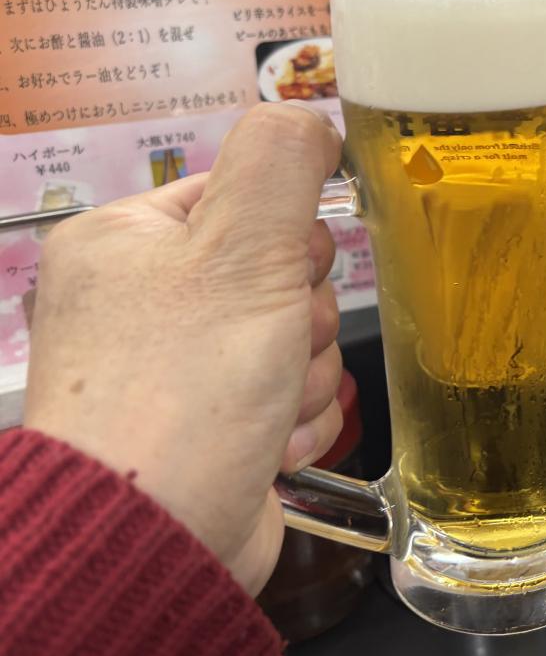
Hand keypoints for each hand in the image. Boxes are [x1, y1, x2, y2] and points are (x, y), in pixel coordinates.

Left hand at [24, 103, 344, 594]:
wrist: (157, 539)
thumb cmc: (182, 393)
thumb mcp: (243, 251)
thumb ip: (282, 164)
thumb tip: (307, 116)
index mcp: (128, 243)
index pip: (244, 197)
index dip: (288, 235)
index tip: (287, 270)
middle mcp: (146, 303)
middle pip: (283, 272)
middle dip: (301, 317)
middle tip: (272, 344)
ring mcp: (179, 370)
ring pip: (297, 338)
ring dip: (302, 375)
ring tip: (262, 406)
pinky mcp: (216, 426)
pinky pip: (292, 398)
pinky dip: (295, 421)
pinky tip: (266, 442)